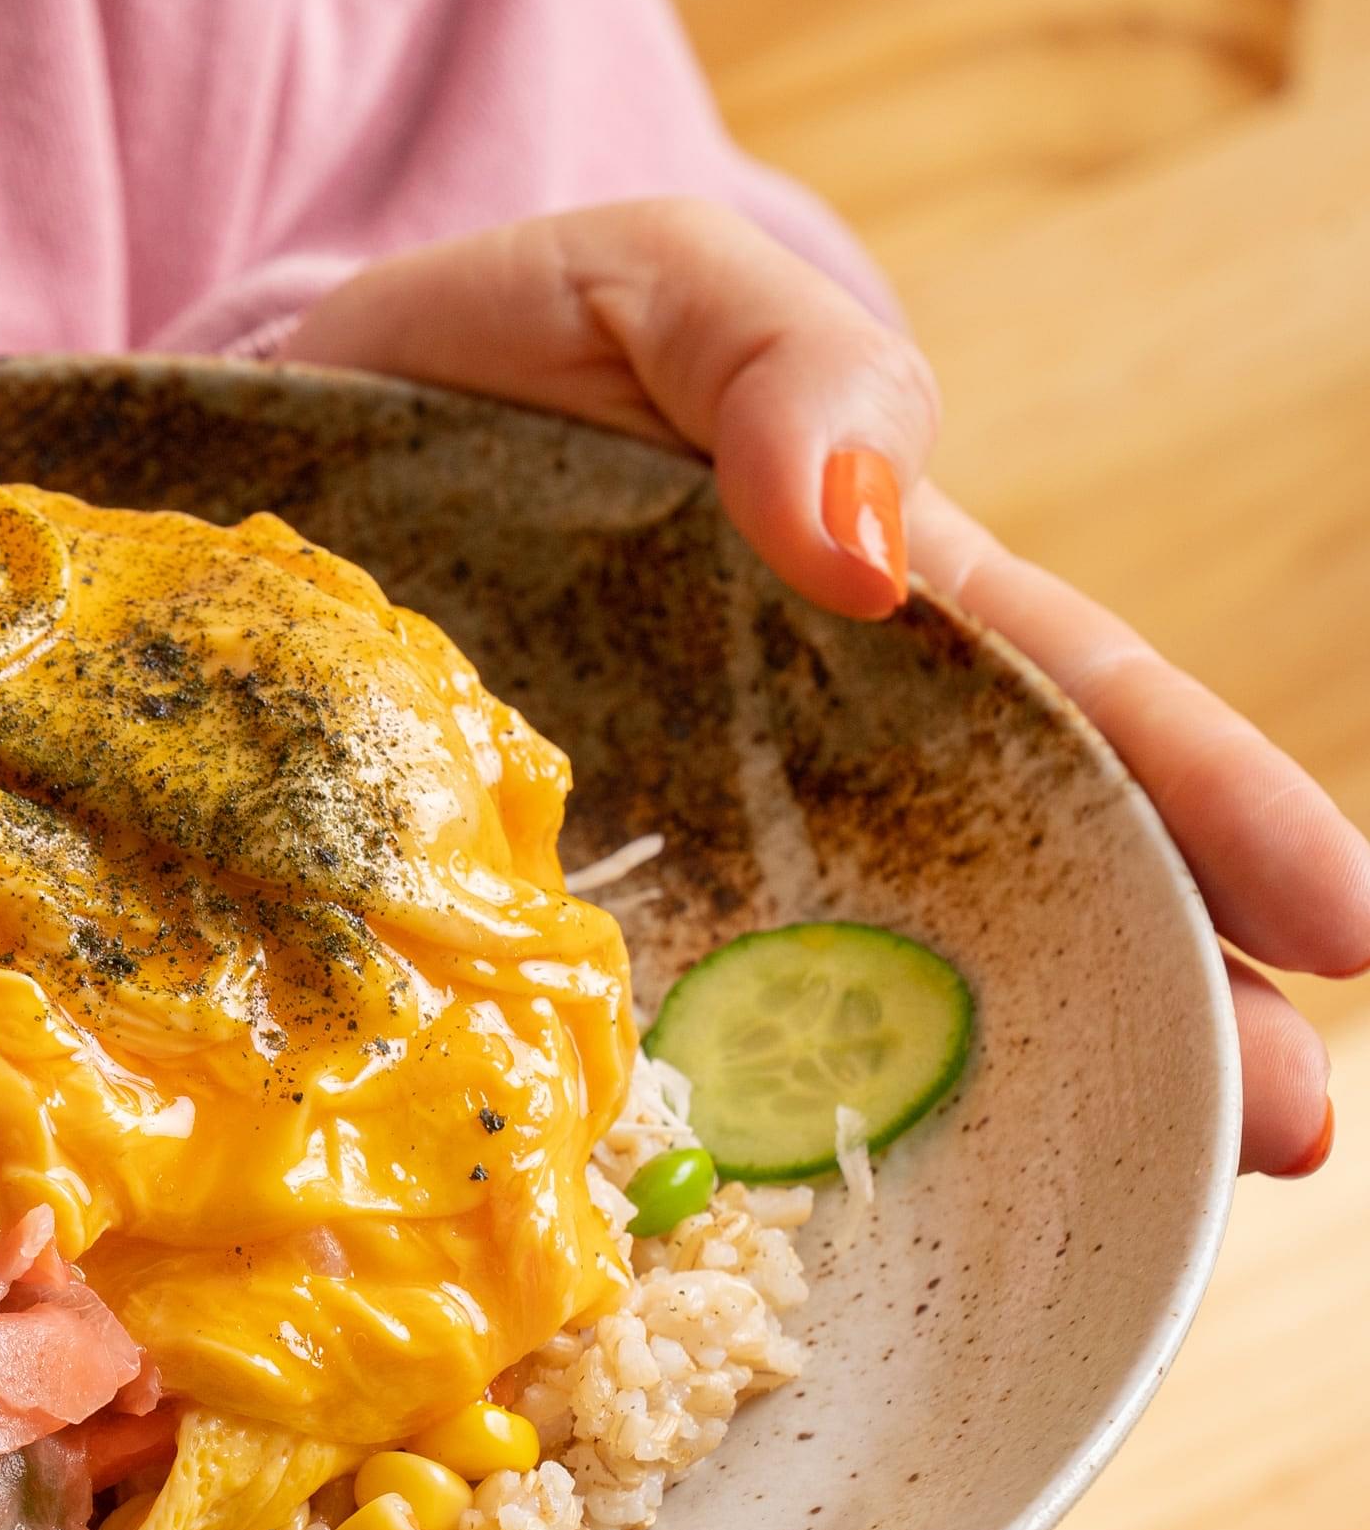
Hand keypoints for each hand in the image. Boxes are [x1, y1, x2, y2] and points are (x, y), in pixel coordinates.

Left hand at [283, 200, 1369, 1174]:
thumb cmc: (490, 351)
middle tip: (1279, 1136)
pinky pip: (638, 1042)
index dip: (1212, 807)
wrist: (267, 433)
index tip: (1340, 923)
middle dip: (1163, 1009)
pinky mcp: (532, 925)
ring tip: (1109, 1220)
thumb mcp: (650, 290)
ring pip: (856, 1002)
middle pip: (1010, 892)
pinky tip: (767, 1239)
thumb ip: (780, 364)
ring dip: (989, 1109)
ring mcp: (672, 856)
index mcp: (869, 613)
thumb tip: (871, 545)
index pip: (1075, 710)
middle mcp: (796, 766)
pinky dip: (712, 1141)